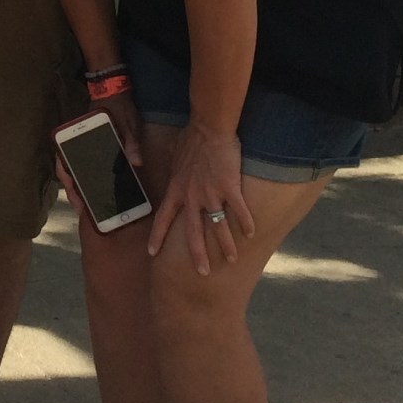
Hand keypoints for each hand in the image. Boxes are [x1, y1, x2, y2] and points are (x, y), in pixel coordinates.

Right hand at [53, 94, 142, 230]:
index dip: (69, 182)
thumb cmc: (118, 106)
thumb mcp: (127, 123)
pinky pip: (84, 165)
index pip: (66, 162)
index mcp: (79, 136)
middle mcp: (77, 142)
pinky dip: (86, 179)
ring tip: (89, 206)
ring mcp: (83, 146)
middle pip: (67, 171)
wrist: (114, 90)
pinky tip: (96, 191)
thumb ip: (130, 142)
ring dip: (79, 187)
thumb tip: (136, 162)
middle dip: (74, 191)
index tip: (77, 198)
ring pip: (74, 170)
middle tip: (84, 210)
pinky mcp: (91, 148)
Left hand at [147, 122, 253, 274]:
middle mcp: (192, 196)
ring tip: (231, 260)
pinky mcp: (229, 188)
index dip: (157, 236)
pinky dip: (245, 224)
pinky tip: (250, 234)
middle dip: (197, 255)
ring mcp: (211, 193)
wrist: (208, 128)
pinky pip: (238, 211)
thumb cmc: (191, 140)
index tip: (152, 253)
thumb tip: (164, 177)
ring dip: (225, 246)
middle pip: (193, 232)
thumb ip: (172, 174)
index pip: (164, 218)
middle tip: (202, 274)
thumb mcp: (173, 158)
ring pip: (218, 227)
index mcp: (177, 190)